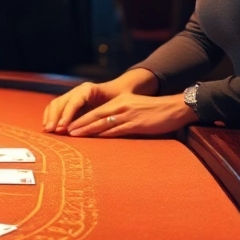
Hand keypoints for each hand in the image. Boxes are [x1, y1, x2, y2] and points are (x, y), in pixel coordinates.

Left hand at [66, 93, 197, 137]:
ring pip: (103, 123)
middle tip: (63, 130)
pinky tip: (95, 138)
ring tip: (73, 135)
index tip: (67, 124)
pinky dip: (104, 134)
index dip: (80, 118)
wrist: (175, 108)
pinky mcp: (137, 124)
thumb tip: (107, 128)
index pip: (95, 111)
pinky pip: (117, 129)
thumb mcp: (134, 108)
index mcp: (119, 102)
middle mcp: (121, 106)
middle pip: (94, 116)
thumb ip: (121, 116)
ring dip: (87, 129)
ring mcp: (128, 115)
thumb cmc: (155, 111)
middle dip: (78, 124)